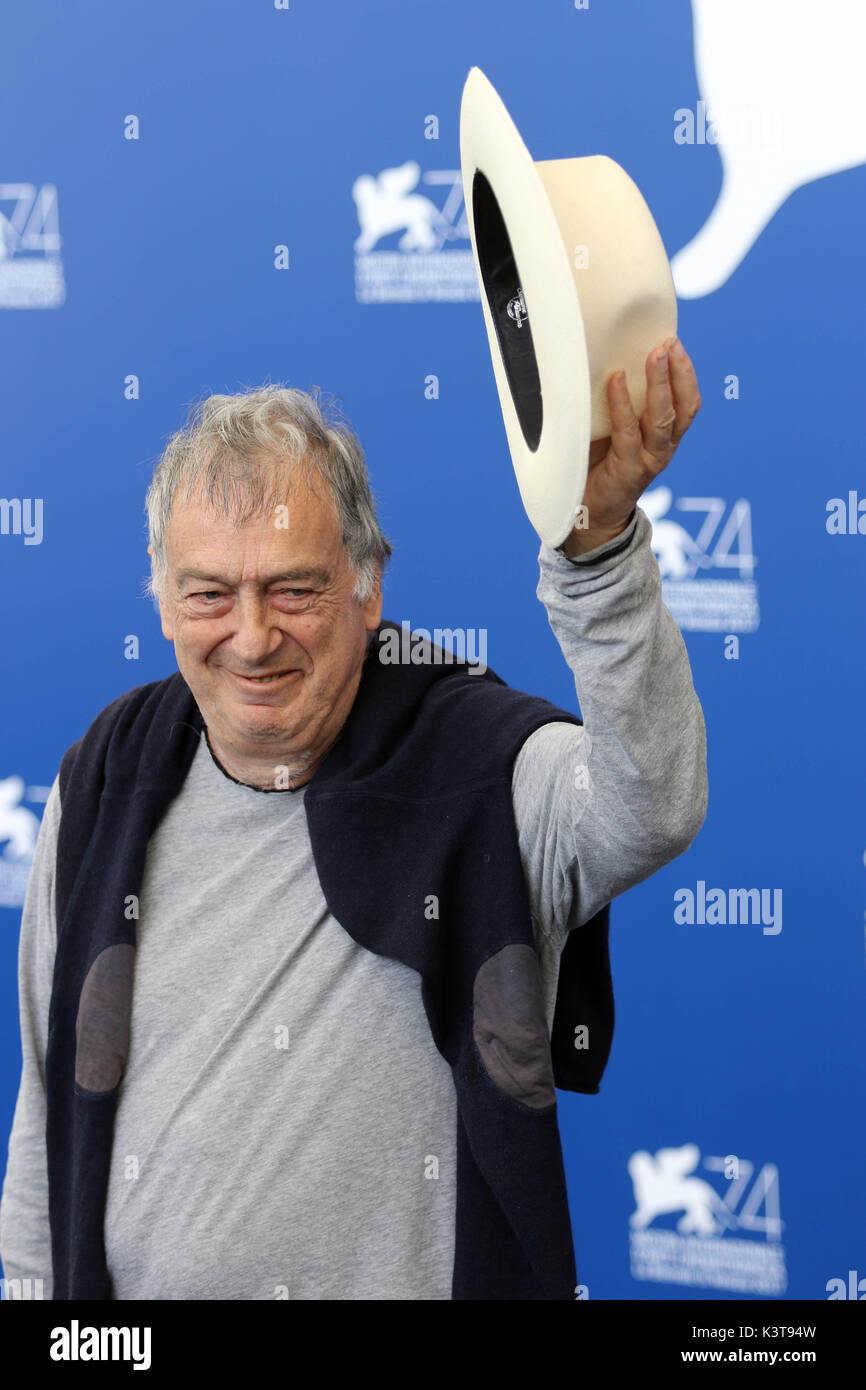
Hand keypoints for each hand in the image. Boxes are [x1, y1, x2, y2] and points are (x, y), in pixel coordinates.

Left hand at [559, 335, 701, 557]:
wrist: (588, 515)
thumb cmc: (598, 465)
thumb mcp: (615, 430)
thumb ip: (620, 404)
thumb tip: (605, 358)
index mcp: (666, 436)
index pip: (688, 402)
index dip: (686, 372)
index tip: (675, 342)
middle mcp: (664, 448)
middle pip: (684, 407)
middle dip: (679, 371)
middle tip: (669, 342)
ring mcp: (648, 460)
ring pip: (663, 419)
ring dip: (660, 384)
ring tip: (654, 355)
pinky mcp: (628, 470)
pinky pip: (628, 433)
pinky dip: (622, 404)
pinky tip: (614, 380)